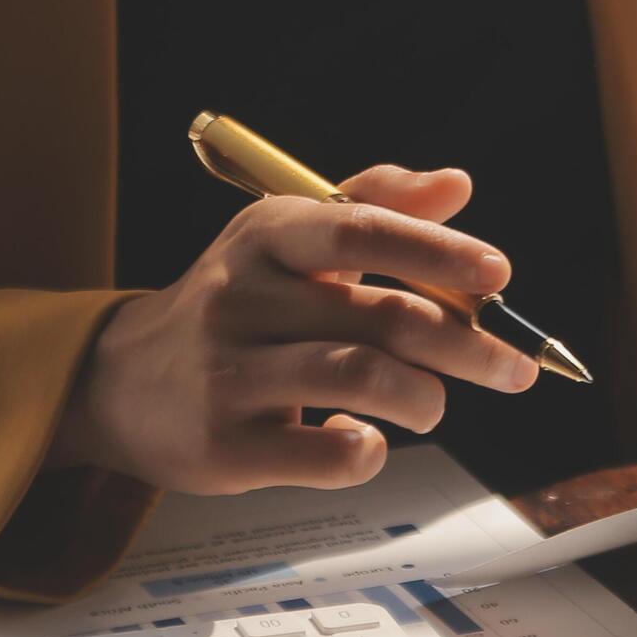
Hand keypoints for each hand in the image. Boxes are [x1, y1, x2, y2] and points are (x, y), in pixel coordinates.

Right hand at [53, 164, 536, 493]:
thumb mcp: (289, 240)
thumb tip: (457, 184)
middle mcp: (242, 297)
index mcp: (267, 236)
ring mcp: (228, 373)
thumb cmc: (237, 308)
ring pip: (362, 379)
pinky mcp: (223, 445)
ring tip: (432, 405)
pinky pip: (326, 452)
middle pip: (382, 317)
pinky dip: (370, 449)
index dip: (437, 250)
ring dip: (424, 398)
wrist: (123, 383)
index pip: (359, 229)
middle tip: (513, 369)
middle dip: (468, 346)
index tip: (499, 275)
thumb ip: (375, 206)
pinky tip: (370, 438)